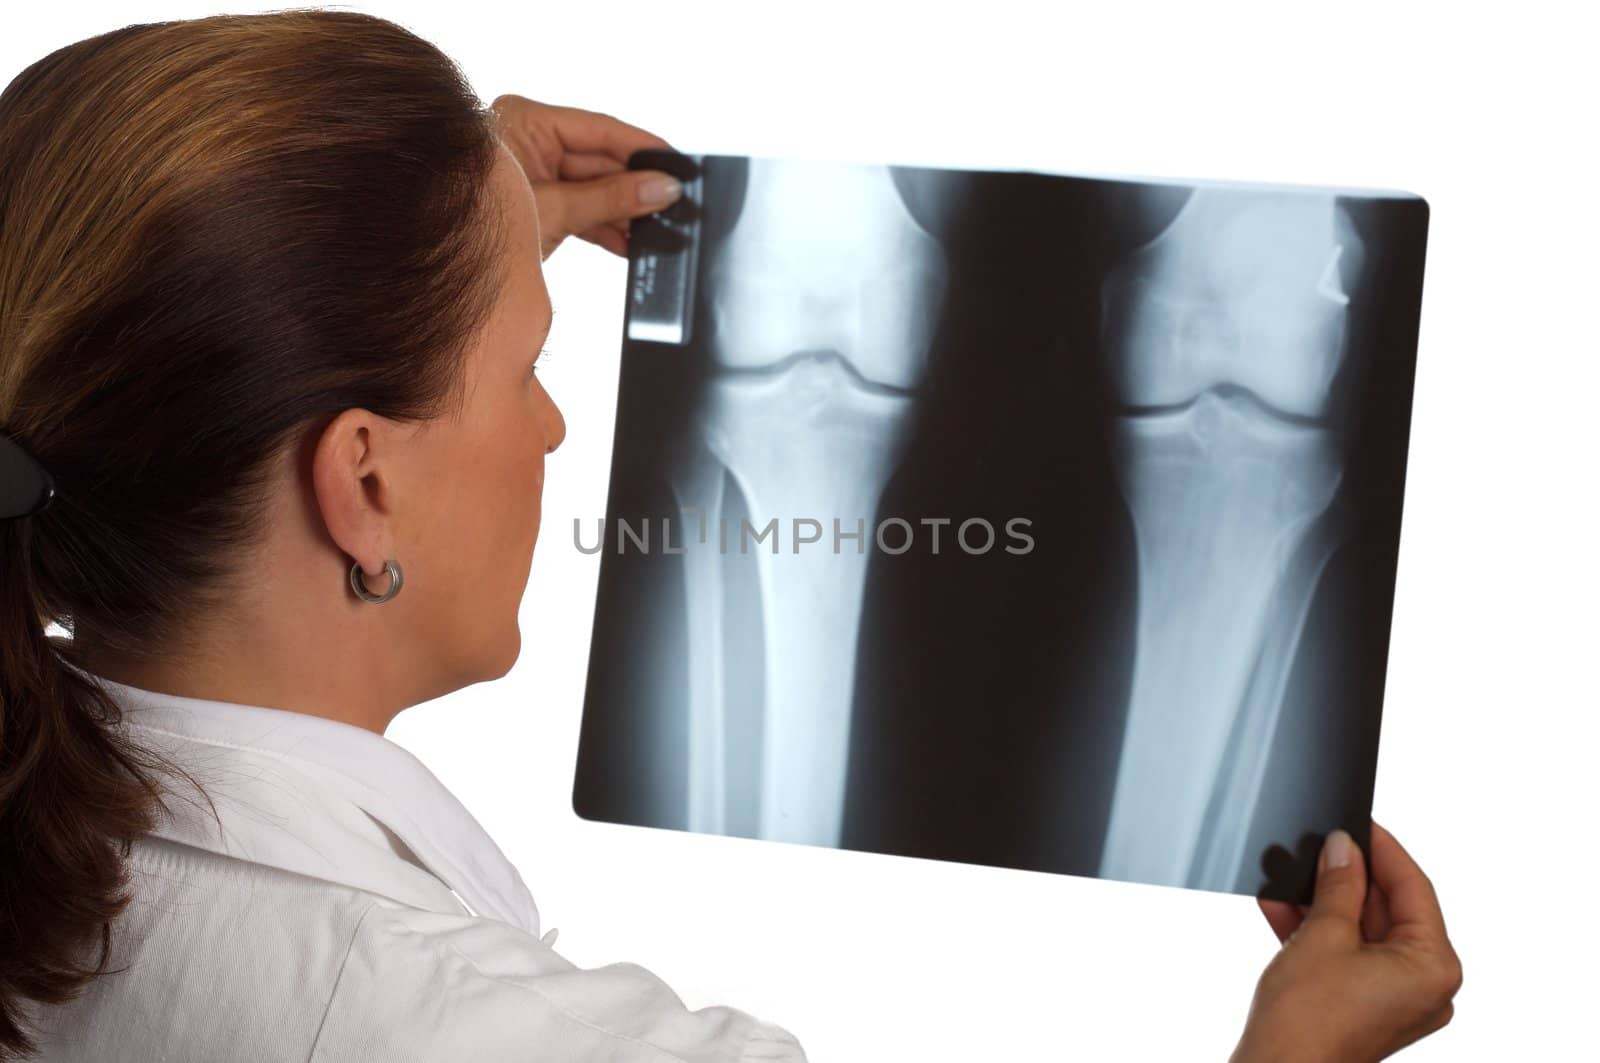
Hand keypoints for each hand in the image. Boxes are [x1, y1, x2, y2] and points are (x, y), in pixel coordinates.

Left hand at [489, 94, 682, 258]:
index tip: (677, 163)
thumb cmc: (477, 225)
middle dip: (635, 187)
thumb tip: (662, 189)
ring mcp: (532, 174)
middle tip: (675, 203)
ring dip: (623, 212)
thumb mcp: (554, 210)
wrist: (439, 268)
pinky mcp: (536, 205)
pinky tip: (632, 244)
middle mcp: (528, 141)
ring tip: (658, 230)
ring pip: (593, 189)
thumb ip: (611, 199)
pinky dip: (604, 228)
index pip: (599, 129)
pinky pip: (580, 210)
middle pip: (599, 160)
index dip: (641, 148)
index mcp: (525, 121)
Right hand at [1232, 822, 1461, 1062]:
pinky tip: (1283, 908)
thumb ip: (1338, 885)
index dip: (1383, 850)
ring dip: (1322, 904)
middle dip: (1344, 879)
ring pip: (1360, 930)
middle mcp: (1422, 985)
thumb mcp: (1323, 934)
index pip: (1414, 889)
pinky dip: (1316, 932)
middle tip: (1318, 846)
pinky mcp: (1362, 1005)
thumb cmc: (1309, 1023)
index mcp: (1433, 968)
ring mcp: (1392, 997)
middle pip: (1387, 909)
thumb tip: (1343, 848)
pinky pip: (1345, 954)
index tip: (1359, 823)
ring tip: (1291, 875)